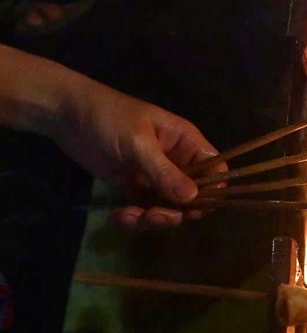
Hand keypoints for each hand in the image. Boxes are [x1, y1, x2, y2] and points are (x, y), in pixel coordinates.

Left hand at [50, 78, 216, 226]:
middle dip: (176, 211)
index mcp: (186, 142)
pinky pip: (143, 207)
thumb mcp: (139, 143)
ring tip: (128, 216)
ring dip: (151, 217)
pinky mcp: (132, 185)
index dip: (212, 191)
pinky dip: (134, 217)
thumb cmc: (111, 118)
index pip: (215, 169)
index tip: (194, 208)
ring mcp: (153, 174)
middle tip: (154, 216)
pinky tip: (118, 216)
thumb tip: (193, 199)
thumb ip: (164, 172)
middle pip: (192, 194)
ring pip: (167, 205)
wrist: (66, 114)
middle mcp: (176, 160)